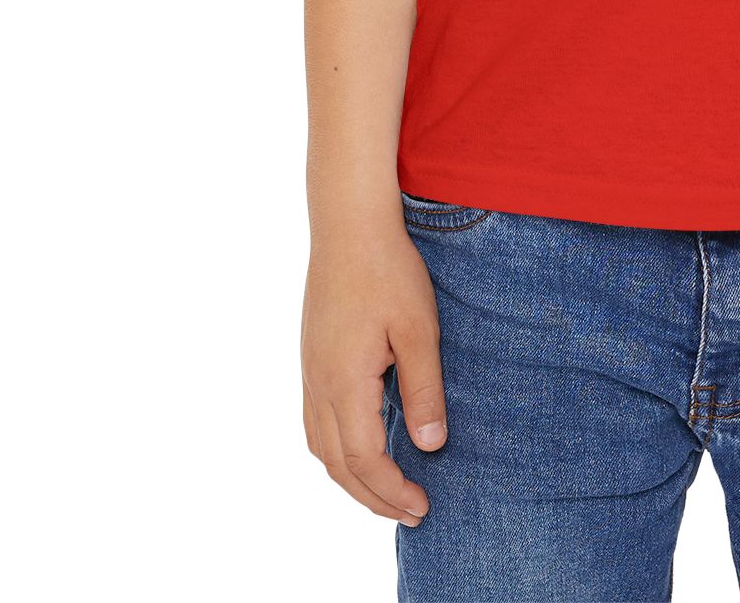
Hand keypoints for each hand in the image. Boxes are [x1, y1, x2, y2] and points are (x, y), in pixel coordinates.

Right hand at [302, 226, 447, 524]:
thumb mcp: (419, 329)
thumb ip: (423, 390)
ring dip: (351, 479)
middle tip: (410, 513)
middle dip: (373, 497)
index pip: (364, 460)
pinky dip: (337, 451)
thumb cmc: (389, 270)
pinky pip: (316, 423)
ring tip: (385, 492)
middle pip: (338, 465)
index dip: (392, 491)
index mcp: (345, 382)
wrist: (349, 226)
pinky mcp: (311, 359)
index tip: (422, 506)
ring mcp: (310, 372)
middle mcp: (319, 385)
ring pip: (321, 447)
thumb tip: (430, 447)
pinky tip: (361, 447)